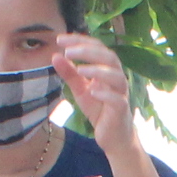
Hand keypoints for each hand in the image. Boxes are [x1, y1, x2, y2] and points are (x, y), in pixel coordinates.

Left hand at [53, 33, 141, 154]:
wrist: (113, 137)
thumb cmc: (99, 110)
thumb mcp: (80, 90)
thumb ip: (69, 74)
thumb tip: (55, 55)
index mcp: (106, 69)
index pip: (97, 47)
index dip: (80, 41)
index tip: (60, 39)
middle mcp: (116, 78)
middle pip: (108, 57)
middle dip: (88, 51)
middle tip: (68, 51)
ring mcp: (121, 93)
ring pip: (116, 76)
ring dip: (97, 70)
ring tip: (79, 70)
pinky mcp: (122, 110)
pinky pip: (118, 99)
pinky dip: (106, 94)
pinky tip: (92, 91)